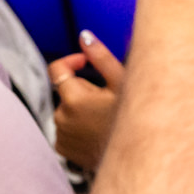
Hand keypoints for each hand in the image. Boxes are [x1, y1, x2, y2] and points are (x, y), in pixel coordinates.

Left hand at [48, 30, 123, 172]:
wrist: (137, 157)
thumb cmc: (133, 120)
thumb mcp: (122, 84)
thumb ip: (100, 57)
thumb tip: (84, 36)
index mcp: (74, 98)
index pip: (56, 68)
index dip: (72, 61)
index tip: (85, 62)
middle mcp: (61, 117)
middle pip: (66, 90)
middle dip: (83, 89)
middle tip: (108, 99)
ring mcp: (61, 134)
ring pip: (67, 109)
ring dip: (81, 108)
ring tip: (104, 117)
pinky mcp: (63, 148)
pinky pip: (65, 127)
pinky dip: (77, 126)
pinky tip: (96, 131)